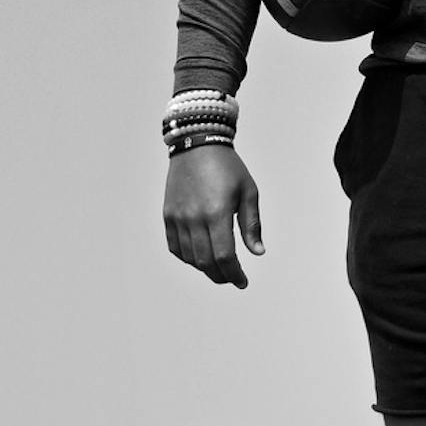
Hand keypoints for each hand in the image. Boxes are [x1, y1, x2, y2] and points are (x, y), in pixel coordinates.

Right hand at [162, 142, 264, 288]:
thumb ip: (251, 225)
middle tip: (232, 278)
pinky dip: (187, 258)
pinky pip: (175, 247)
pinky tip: (199, 257)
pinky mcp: (168, 215)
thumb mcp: (248, 192)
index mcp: (217, 212)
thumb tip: (258, 252)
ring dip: (205, 269)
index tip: (242, 281)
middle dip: (221, 276)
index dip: (234, 274)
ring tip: (219, 268)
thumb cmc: (228, 167)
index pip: (224, 256)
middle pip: (206, 262)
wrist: (197, 144)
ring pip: (190, 257)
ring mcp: (178, 217)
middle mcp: (194, 218)